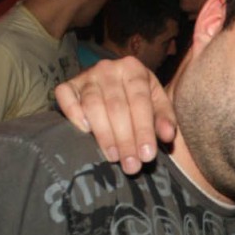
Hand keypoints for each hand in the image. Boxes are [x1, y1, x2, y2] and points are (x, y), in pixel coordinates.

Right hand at [55, 56, 177, 174]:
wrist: (116, 86)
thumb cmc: (139, 99)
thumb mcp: (157, 105)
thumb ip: (164, 119)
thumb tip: (168, 135)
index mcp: (134, 68)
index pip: (140, 101)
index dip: (144, 130)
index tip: (147, 156)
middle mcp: (108, 68)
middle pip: (116, 106)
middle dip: (125, 139)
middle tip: (131, 165)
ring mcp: (86, 76)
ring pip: (93, 105)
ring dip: (104, 134)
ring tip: (113, 157)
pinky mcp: (67, 85)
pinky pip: (65, 96)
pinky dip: (74, 113)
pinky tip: (85, 131)